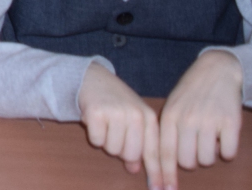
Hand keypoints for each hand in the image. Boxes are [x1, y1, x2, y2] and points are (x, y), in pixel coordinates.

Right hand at [78, 62, 158, 182]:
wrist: (93, 78)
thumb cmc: (116, 103)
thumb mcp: (133, 120)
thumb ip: (139, 144)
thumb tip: (134, 169)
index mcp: (149, 118)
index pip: (155, 152)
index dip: (158, 173)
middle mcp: (135, 115)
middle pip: (130, 154)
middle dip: (120, 150)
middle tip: (114, 133)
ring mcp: (116, 112)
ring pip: (112, 149)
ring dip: (105, 141)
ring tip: (104, 124)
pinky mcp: (96, 112)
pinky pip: (96, 140)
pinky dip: (93, 134)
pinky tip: (93, 120)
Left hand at [156, 51, 242, 187]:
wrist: (217, 71)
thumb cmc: (191, 95)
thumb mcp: (172, 108)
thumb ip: (167, 133)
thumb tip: (159, 166)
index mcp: (170, 117)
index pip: (164, 153)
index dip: (164, 175)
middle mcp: (187, 119)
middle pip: (188, 162)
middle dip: (193, 160)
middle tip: (197, 146)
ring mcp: (209, 121)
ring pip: (208, 159)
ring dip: (210, 155)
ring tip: (210, 137)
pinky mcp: (230, 122)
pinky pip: (229, 153)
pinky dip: (228, 150)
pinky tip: (224, 136)